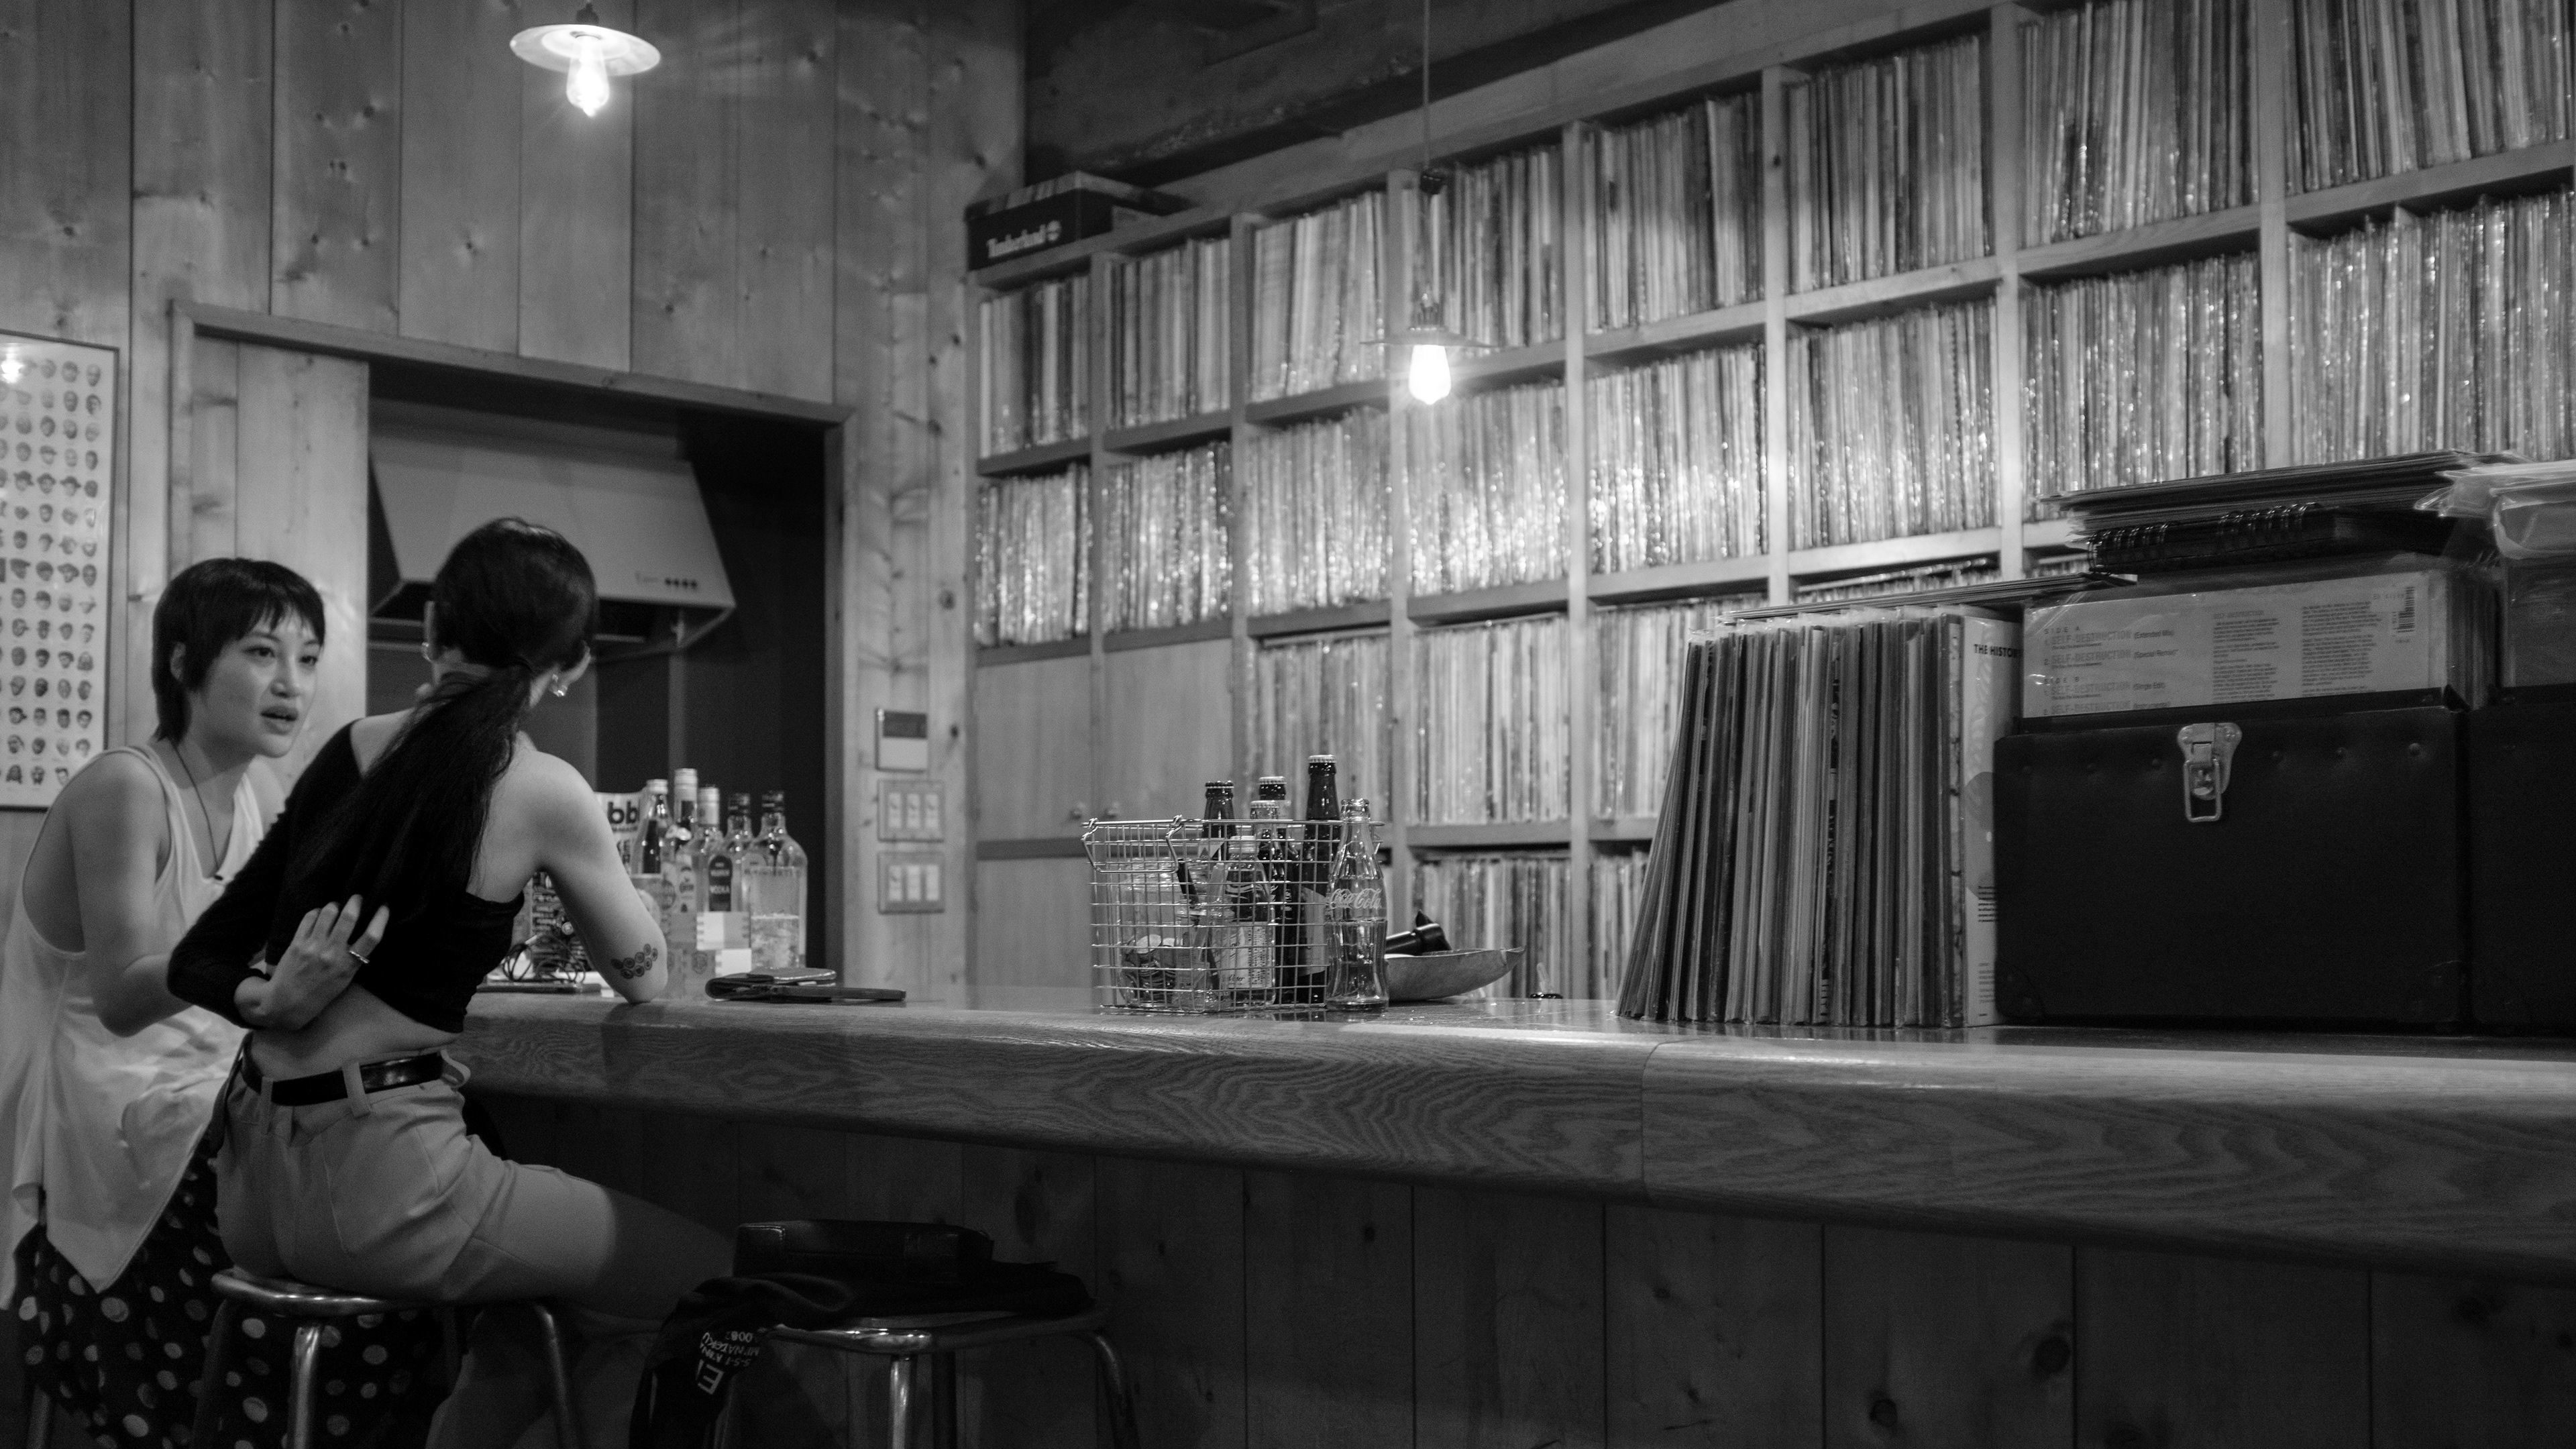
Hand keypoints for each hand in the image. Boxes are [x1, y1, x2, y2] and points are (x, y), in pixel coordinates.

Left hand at [241, 896, 387, 1030]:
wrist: (287, 1003)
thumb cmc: (320, 992)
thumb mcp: (345, 979)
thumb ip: (354, 958)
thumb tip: (364, 933)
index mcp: (348, 965)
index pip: (371, 938)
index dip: (380, 918)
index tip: (384, 907)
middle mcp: (331, 954)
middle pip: (348, 918)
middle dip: (355, 902)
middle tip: (357, 898)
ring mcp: (312, 947)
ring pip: (328, 912)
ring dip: (334, 906)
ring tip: (335, 908)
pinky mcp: (297, 943)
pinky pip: (310, 917)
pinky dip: (317, 912)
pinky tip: (319, 916)